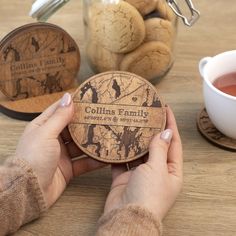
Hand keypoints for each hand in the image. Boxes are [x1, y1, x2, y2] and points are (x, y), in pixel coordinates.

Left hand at [15, 93, 104, 207]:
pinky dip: (94, 160)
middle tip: (103, 115)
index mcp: (43, 127)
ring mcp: (61, 154)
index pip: (59, 110)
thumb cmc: (33, 158)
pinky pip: (84, 162)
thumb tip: (68, 97)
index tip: (88, 97)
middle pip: (73, 128)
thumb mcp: (46, 133)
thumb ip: (59, 117)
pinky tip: (106, 156)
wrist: (29, 192)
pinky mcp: (69, 168)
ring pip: (80, 145)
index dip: (73, 104)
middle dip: (87, 123)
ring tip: (108, 134)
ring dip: (93, 142)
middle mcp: (53, 139)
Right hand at [103, 106, 182, 221]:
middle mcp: (157, 172)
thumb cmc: (148, 195)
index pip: (173, 142)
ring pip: (138, 152)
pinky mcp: (124, 177)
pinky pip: (123, 161)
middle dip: (152, 130)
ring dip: (135, 140)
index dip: (170, 125)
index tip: (165, 109)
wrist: (126, 217)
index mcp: (172, 171)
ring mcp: (140, 175)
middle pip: (155, 146)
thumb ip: (159, 149)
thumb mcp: (157, 168)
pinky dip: (120, 152)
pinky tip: (117, 139)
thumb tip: (166, 132)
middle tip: (147, 113)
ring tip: (131, 122)